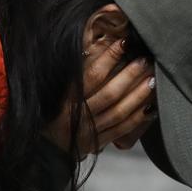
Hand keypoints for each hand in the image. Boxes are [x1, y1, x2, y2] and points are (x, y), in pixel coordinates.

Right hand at [46, 38, 156, 156]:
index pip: (91, 76)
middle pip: (110, 94)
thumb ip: (71, 73)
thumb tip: (92, 45)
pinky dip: (137, 119)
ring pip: (119, 112)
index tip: (123, 42)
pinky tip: (151, 106)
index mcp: (65, 100)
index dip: (109, 58)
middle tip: (145, 60)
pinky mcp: (96, 143)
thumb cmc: (46, 112)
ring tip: (153, 79)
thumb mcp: (52, 91)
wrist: (38, 147)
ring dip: (138, 95)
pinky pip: (121, 130)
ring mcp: (88, 132)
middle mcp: (78, 117)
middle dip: (130, 75)